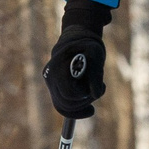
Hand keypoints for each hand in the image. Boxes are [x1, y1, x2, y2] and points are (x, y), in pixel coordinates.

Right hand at [45, 1, 110, 118]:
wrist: (76, 40)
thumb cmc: (88, 47)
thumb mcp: (96, 57)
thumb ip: (96, 75)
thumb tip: (95, 94)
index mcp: (58, 67)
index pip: (70, 94)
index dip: (85, 97)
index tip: (98, 95)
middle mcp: (50, 75)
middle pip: (65, 104)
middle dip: (83, 102)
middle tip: (96, 93)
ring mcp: (50, 81)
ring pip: (63, 106)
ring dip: (80, 104)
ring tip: (92, 92)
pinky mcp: (53, 85)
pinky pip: (62, 104)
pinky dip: (75, 107)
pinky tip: (88, 107)